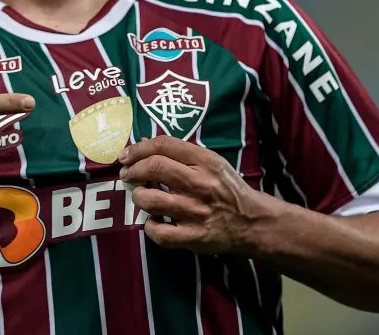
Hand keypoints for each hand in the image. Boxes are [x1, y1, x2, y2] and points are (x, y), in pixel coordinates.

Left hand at [118, 135, 257, 253]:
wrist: (252, 221)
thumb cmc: (226, 188)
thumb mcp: (210, 162)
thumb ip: (179, 152)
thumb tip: (143, 142)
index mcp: (205, 161)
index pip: (163, 145)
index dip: (138, 148)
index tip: (125, 156)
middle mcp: (199, 183)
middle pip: (153, 168)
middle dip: (132, 171)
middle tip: (126, 175)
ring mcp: (195, 211)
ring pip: (151, 200)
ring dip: (138, 197)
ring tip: (141, 196)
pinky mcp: (194, 237)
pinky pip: (159, 232)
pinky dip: (150, 227)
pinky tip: (154, 222)